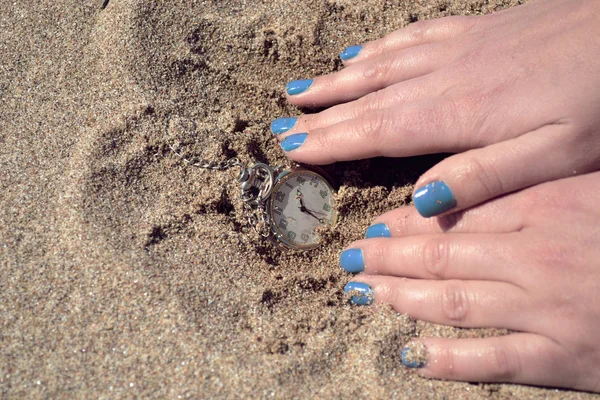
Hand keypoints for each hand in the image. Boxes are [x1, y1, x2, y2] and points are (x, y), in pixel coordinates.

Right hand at [273, 0, 599, 217]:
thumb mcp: (553, 155)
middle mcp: (446, 76)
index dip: (331, 141)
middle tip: (282, 126)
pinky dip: (379, 49)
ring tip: (303, 90)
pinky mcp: (476, 29)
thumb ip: (483, 177)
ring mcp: (459, 47)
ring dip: (338, 81)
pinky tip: (362, 52)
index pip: (376, 130)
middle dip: (322, 115)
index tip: (292, 148)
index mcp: (457, 113)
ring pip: (381, 66)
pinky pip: (412, 37)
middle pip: (368, 98)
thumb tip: (420, 201)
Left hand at [341, 171, 599, 391]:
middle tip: (349, 259)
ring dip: (399, 298)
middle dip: (385, 258)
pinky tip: (410, 356)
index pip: (452, 216)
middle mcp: (533, 255)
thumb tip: (464, 191)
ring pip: (451, 302)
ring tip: (361, 294)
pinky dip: (446, 360)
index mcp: (543, 207)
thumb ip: (530, 187)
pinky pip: (491, 362)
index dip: (402, 223)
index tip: (370, 226)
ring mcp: (545, 309)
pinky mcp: (563, 358)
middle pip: (438, 256)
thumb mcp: (590, 187)